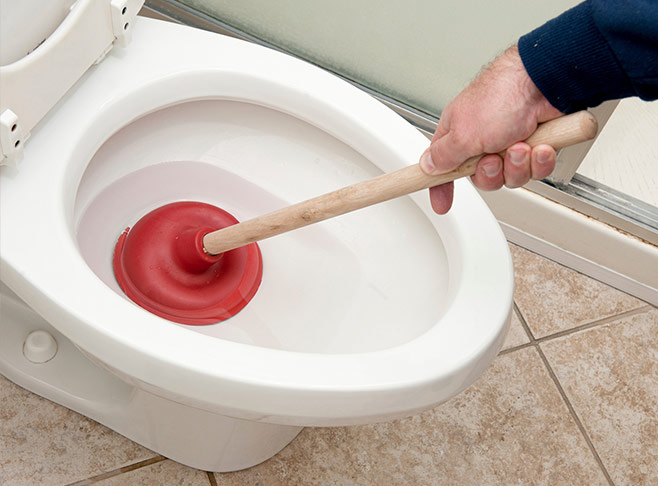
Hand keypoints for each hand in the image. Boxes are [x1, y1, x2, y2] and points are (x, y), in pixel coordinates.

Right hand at [420, 46, 562, 213]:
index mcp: (460, 134)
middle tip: (494, 158)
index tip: (441, 204)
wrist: (544, 81)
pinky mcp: (536, 145)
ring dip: (517, 165)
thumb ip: (443, 156)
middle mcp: (484, 140)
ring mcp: (511, 142)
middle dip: (491, 173)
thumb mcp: (462, 133)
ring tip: (521, 145)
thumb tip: (427, 166)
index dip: (442, 187)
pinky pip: (535, 170)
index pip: (444, 167)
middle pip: (483, 178)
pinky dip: (538, 161)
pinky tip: (540, 145)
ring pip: (511, 177)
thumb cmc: (501, 95)